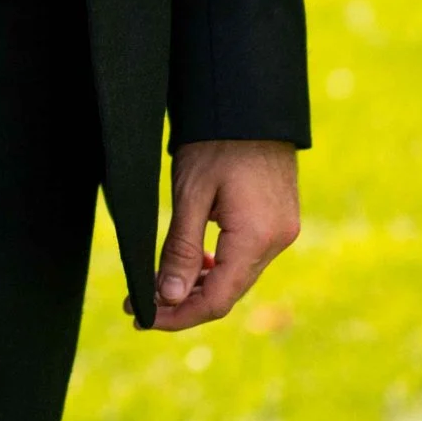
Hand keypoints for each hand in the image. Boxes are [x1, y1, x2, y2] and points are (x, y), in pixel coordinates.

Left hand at [152, 139, 301, 331]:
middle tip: (139, 304)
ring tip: (157, 286)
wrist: (250, 103)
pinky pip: (247, 259)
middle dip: (182, 304)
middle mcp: (277, 241)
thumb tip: (168, 298)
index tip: (142, 317)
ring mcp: (282, 231)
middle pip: (227, 294)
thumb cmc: (217, 141)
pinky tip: (190, 262)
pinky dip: (217, 267)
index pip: (216, 299)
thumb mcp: (190, 195)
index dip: (177, 316)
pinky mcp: (279, 221)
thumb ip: (180, 250)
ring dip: (198, 286)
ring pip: (237, 278)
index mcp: (256, 237)